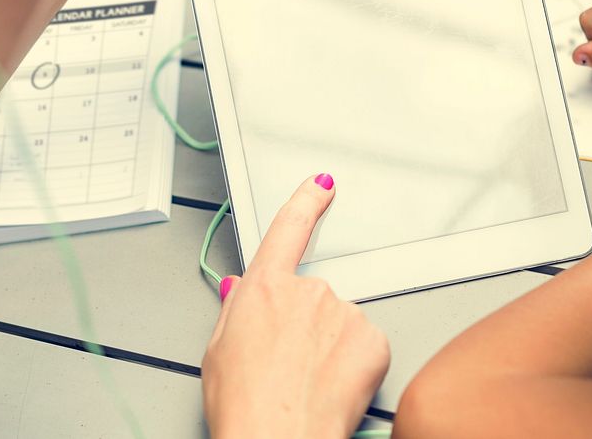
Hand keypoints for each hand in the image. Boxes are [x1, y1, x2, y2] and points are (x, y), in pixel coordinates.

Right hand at [202, 175, 390, 438]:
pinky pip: (365, 344)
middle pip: (313, 295)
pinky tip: (334, 386)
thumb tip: (240, 290)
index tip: (322, 185)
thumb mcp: (218, 351)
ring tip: (308, 383)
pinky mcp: (373, 339)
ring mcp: (345, 312)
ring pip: (341, 323)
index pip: (289, 228)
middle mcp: (309, 290)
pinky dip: (354, 364)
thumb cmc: (244, 405)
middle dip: (306, 325)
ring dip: (330, 346)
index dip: (307, 200)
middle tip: (289, 366)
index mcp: (266, 288)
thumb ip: (235, 310)